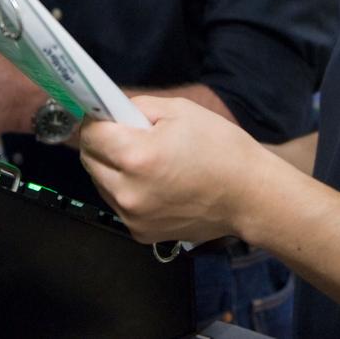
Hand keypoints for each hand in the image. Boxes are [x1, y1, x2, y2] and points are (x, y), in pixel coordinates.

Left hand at [79, 95, 270, 244]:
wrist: (249, 195)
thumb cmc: (220, 148)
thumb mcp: (179, 111)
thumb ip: (137, 107)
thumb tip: (109, 109)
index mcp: (137, 156)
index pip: (90, 134)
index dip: (97, 120)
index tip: (107, 116)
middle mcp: (128, 191)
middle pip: (90, 159)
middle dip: (102, 143)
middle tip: (127, 135)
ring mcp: (133, 216)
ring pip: (101, 183)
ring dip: (112, 167)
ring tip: (145, 160)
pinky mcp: (140, 233)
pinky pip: (118, 204)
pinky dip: (127, 190)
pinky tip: (153, 182)